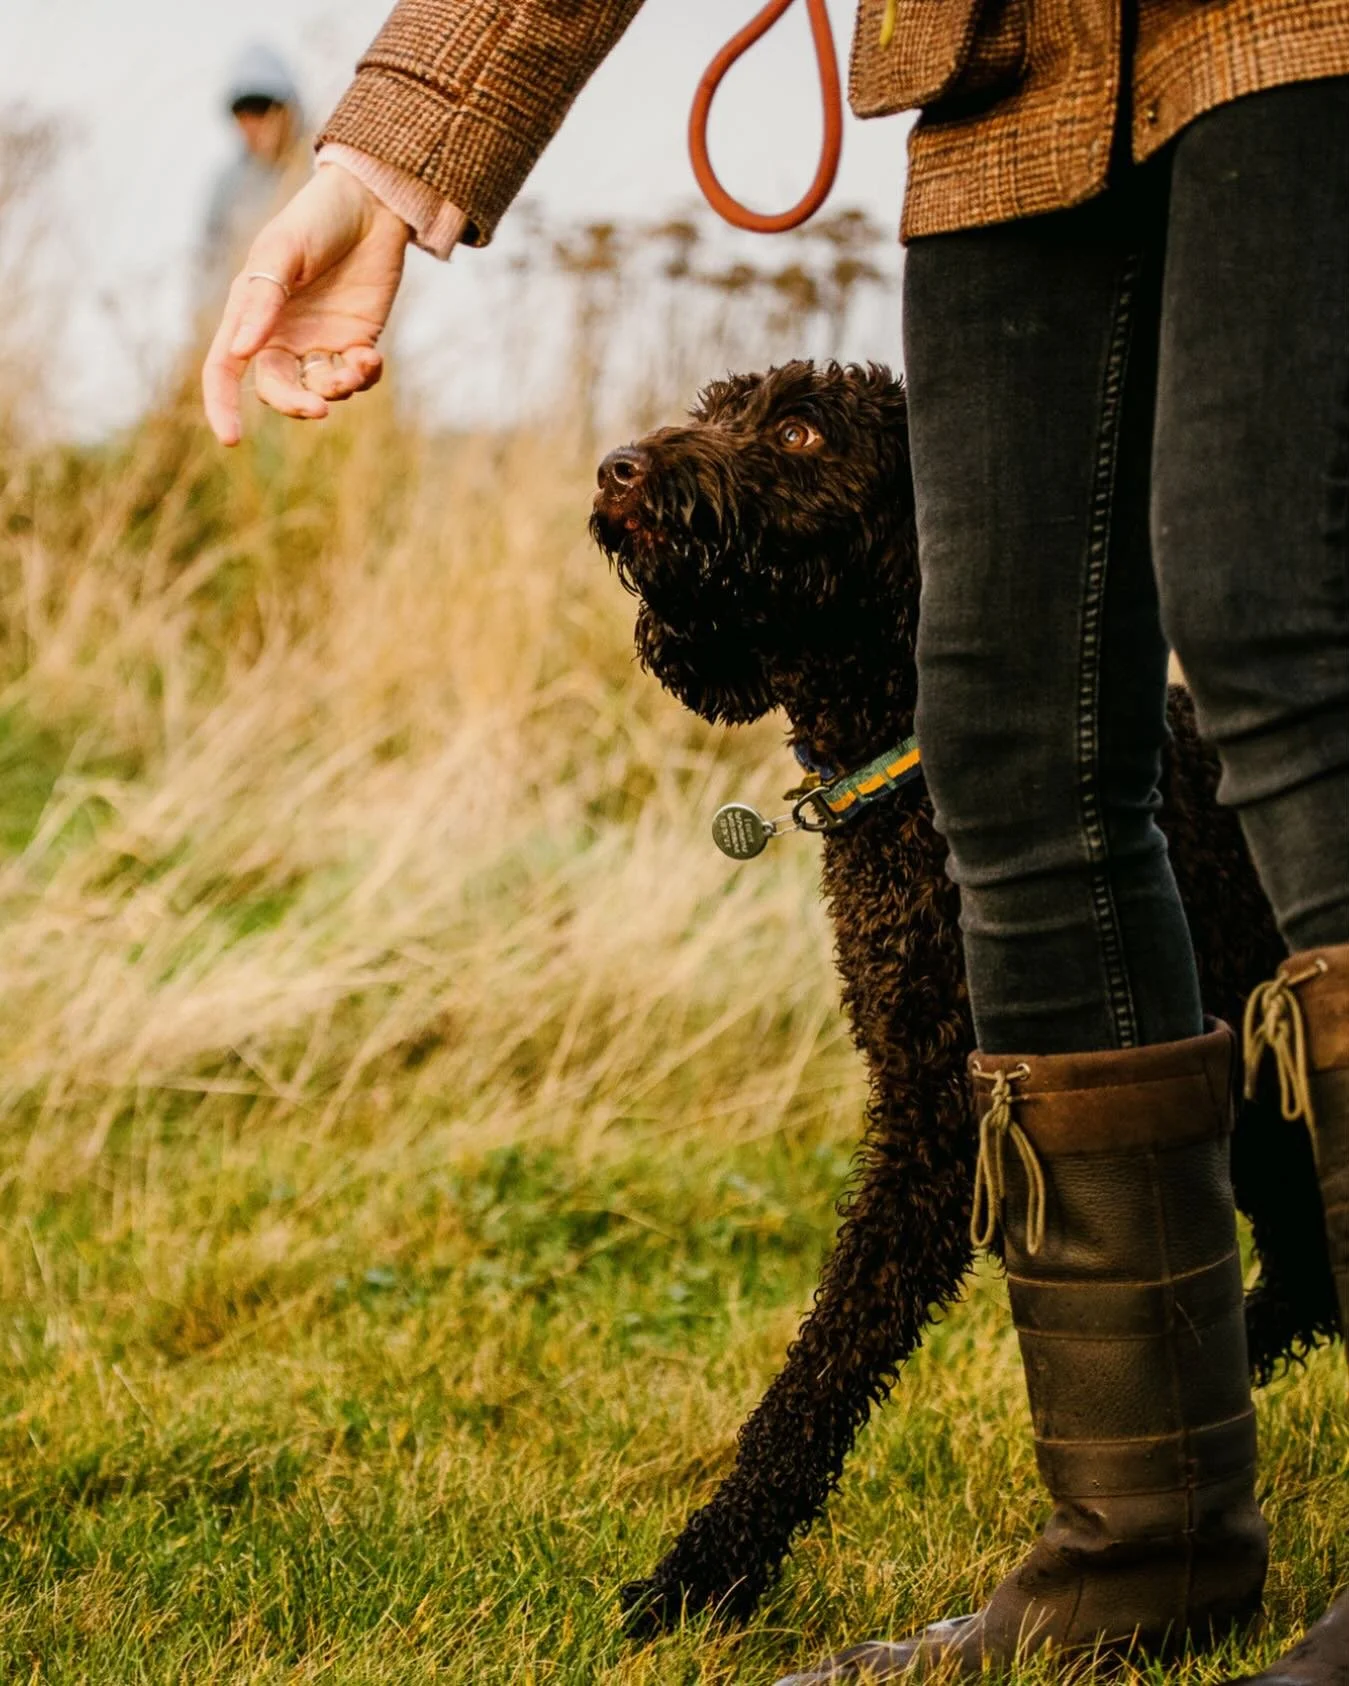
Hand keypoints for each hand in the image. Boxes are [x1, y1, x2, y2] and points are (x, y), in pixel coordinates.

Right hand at [202, 163, 410, 445]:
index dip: (222, 405)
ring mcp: (319, 341)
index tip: (232, 438)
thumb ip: (263, 299)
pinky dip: (362, 378)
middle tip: (319, 408)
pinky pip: (354, 378)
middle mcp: (281, 334)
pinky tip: (371, 358)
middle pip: (276, 389)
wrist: (372, 203)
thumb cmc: (317, 218)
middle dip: (294, 405)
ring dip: (335, 390)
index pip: (225, 368)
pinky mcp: (356, 342)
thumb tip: (241, 351)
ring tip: (356, 367)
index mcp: (250, 313)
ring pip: (318, 390)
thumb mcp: (283, 251)